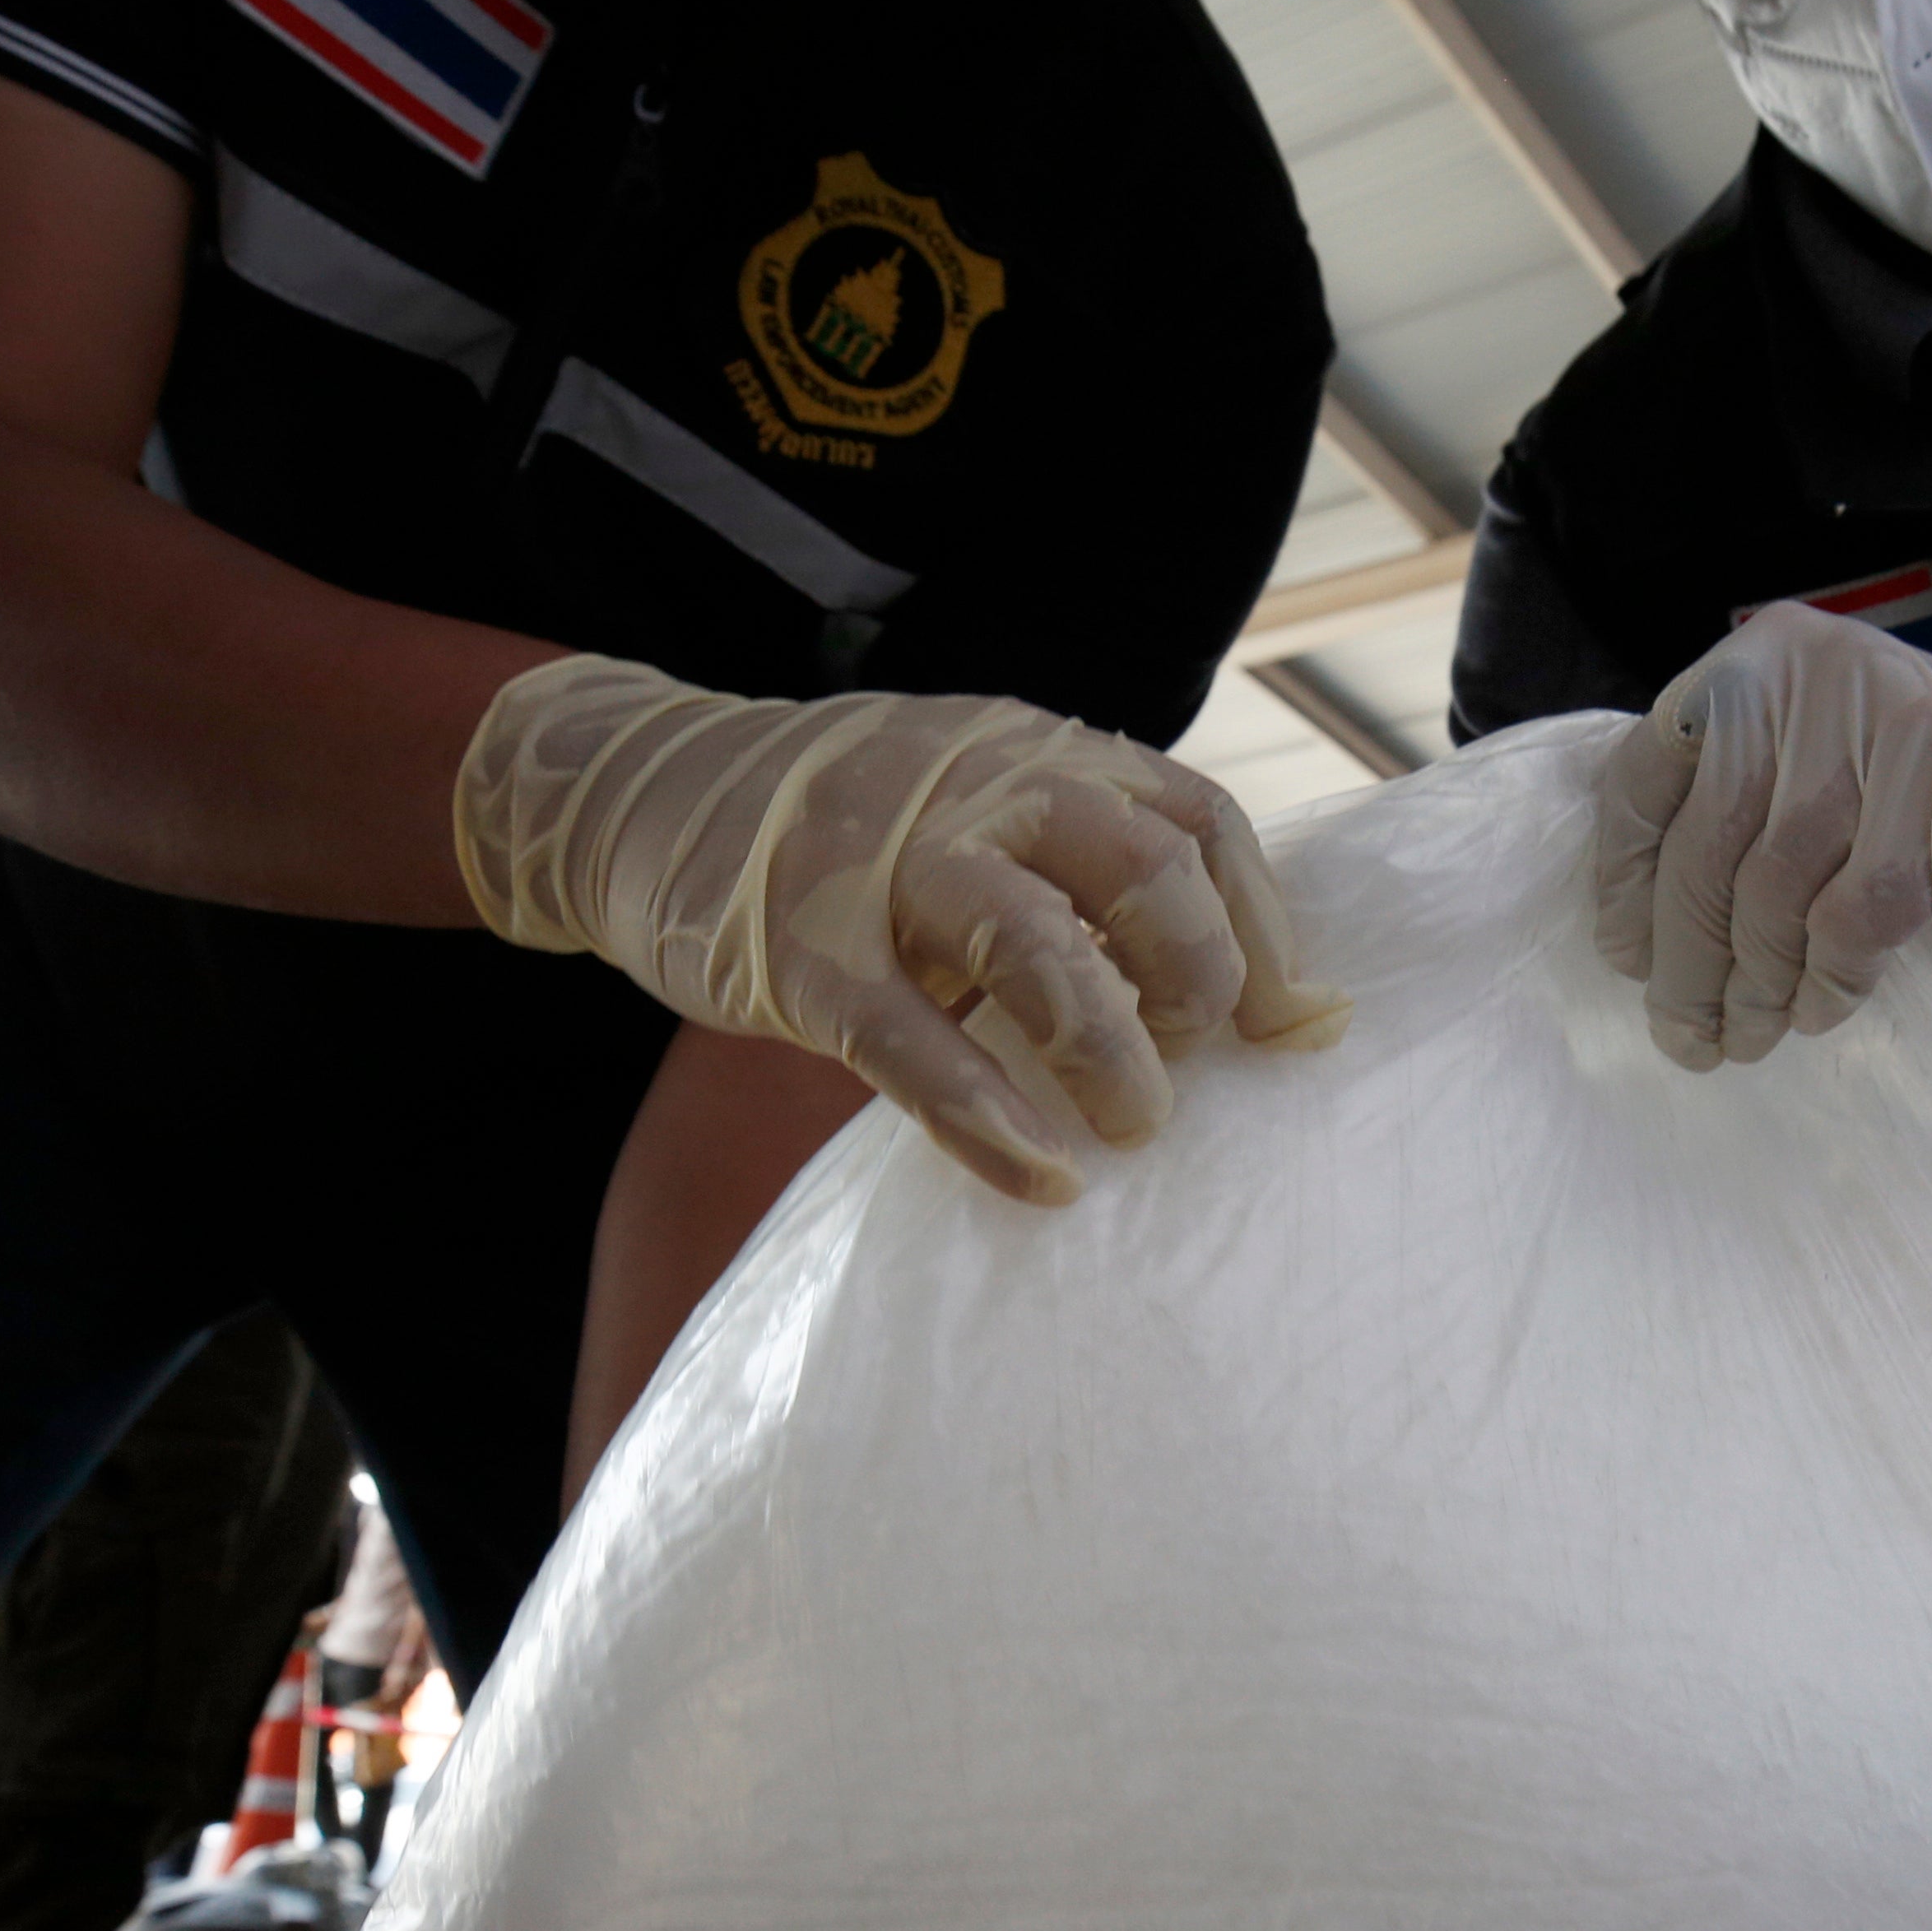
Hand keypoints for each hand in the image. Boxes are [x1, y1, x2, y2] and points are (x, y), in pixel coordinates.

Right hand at [457, 658, 1348, 1203]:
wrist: (643, 791)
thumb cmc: (846, 834)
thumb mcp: (979, 810)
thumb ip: (1085, 880)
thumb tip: (1238, 1003)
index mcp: (1039, 752)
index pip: (1196, 821)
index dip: (1259, 930)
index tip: (1288, 1026)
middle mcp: (978, 786)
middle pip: (1141, 865)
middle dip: (1193, 981)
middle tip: (1187, 1065)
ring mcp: (885, 863)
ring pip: (1035, 943)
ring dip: (1106, 1050)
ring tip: (1131, 1128)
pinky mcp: (801, 951)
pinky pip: (909, 1043)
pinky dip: (985, 1118)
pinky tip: (1038, 1178)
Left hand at [1596, 602, 1931, 1070]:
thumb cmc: (1915, 796)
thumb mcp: (1808, 756)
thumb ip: (1726, 796)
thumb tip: (1632, 922)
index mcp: (1762, 658)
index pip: (1650, 769)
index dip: (1625, 875)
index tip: (1626, 956)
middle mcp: (1817, 679)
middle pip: (1709, 843)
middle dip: (1686, 957)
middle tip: (1681, 1032)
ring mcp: (1890, 738)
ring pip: (1773, 890)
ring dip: (1751, 984)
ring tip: (1745, 1034)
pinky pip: (1851, 924)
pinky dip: (1825, 983)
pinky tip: (1818, 1010)